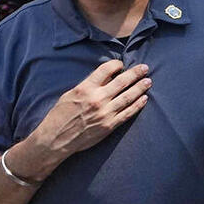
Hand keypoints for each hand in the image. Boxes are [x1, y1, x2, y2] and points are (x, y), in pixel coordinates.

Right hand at [22, 60, 151, 167]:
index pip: (106, 70)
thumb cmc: (60, 115)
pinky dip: (137, 105)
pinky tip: (144, 99)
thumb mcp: (70, 94)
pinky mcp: (109, 125)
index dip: (116, 65)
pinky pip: (128, 113)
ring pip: (128, 96)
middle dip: (135, 73)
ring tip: (148, 81)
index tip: (121, 64)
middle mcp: (97, 99)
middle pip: (122, 82)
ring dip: (140, 88)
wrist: (56, 138)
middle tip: (145, 68)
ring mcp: (105, 113)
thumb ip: (88, 85)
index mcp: (85, 88)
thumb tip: (105, 77)